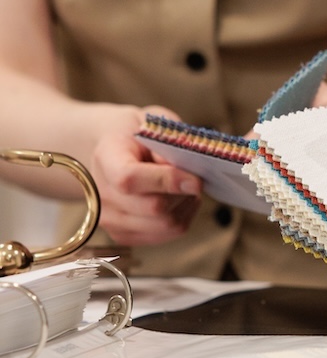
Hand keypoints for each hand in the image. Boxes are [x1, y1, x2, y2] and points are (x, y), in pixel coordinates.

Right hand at [91, 110, 201, 245]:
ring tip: (187, 188)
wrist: (114, 148)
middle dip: (184, 194)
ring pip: (164, 225)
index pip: (129, 178)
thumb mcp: (155, 123)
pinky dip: (181, 218)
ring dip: (185, 207)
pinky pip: (165, 235)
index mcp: (106, 157)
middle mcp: (101, 193)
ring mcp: (109, 219)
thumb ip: (169, 143)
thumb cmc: (138, 133)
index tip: (195, 179)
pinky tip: (179, 201)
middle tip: (195, 179)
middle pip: (153, 208)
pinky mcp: (122, 234)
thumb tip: (186, 176)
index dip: (166, 181)